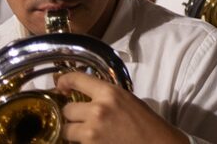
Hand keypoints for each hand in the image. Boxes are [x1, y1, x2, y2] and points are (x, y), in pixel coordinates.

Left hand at [57, 72, 187, 143]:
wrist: (155, 143)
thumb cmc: (145, 122)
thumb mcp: (126, 99)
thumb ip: (105, 96)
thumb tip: (85, 96)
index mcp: (109, 92)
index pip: (77, 79)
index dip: (64, 81)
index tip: (61, 86)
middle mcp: (97, 109)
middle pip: (67, 109)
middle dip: (72, 114)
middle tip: (81, 118)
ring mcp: (92, 131)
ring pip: (67, 129)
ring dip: (74, 131)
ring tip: (87, 133)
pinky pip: (75, 143)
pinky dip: (81, 142)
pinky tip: (94, 141)